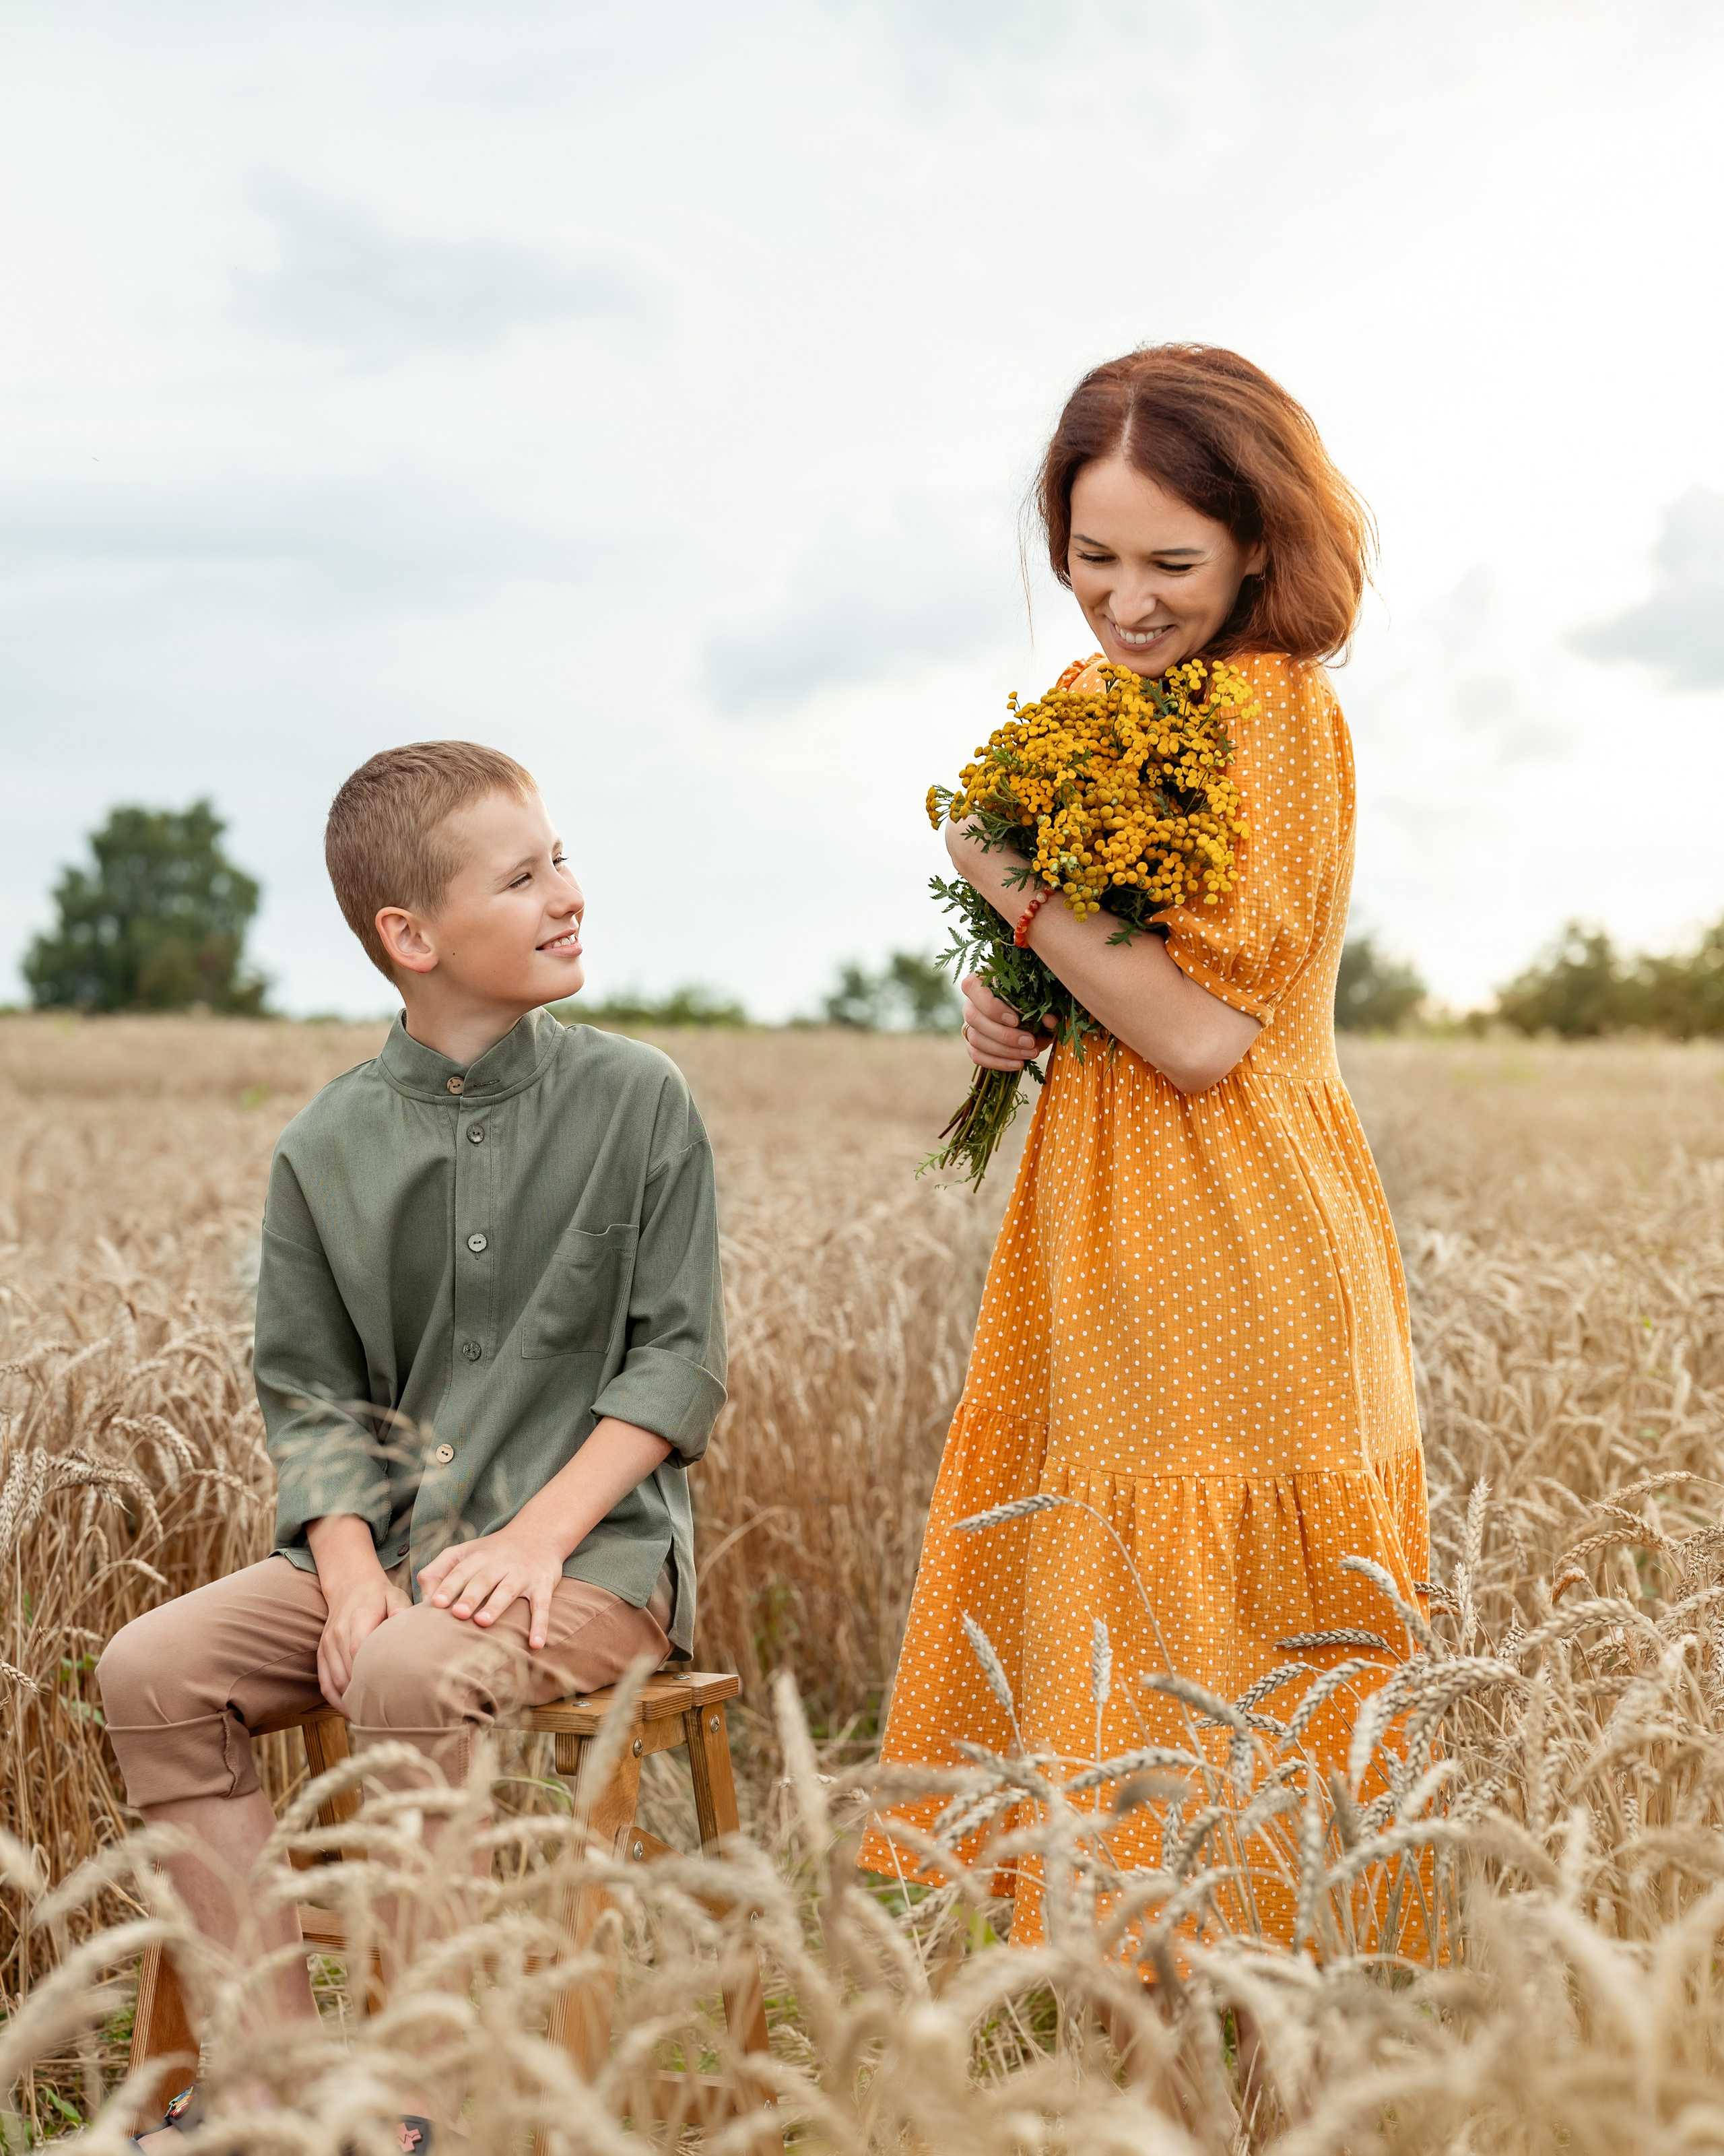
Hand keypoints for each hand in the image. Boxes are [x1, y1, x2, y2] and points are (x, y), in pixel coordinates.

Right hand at [318, 1566, 408, 1707]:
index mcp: (357, 1618)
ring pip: (333, 1680)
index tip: (386, 1691)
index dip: (369, 1673)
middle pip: (345, 1671)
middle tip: (382, 1712)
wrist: (350, 1585)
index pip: (358, 1651)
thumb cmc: (379, 1595)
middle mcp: (338, 1633)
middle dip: (361, 1693)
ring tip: (368, 1717)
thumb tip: (402, 1619)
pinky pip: (324, 1681)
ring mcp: (327, 1644)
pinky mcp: (322, 1652)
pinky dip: (334, 1699)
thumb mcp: (394, 1594)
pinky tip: (349, 1710)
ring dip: (348, 1700)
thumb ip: (400, 1607)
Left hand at [417, 1521, 567, 1650]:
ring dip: (497, 1606)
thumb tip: (424, 1601)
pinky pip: (542, 1605)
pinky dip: (540, 1624)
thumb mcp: (464, 1552)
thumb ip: (438, 1571)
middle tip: (458, 1614)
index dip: (448, 1586)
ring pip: (508, 1590)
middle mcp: (500, 1564)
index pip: (460, 1571)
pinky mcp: (543, 1585)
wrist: (539, 1533)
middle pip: (483, 1580)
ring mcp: (522, 1574)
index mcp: (478, 1557)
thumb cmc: (493, 1551)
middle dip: (470, 1596)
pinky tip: (536, 1644)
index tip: (436, 1603)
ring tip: (484, 1622)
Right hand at [961, 974, 1055, 1072]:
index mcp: (981, 981)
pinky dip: (998, 1063)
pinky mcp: (972, 1043)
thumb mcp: (1039, 996)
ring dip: (1005, 1051)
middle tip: (1030, 1042)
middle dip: (1004, 1035)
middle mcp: (970, 1003)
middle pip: (974, 1019)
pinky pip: (977, 1056)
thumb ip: (1044, 1005)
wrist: (1029, 1010)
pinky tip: (1019, 1064)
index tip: (1016, 1020)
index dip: (992, 1007)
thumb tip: (1049, 1021)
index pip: (973, 989)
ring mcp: (969, 1024)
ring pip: (976, 1040)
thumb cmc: (1032, 997)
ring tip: (1030, 1054)